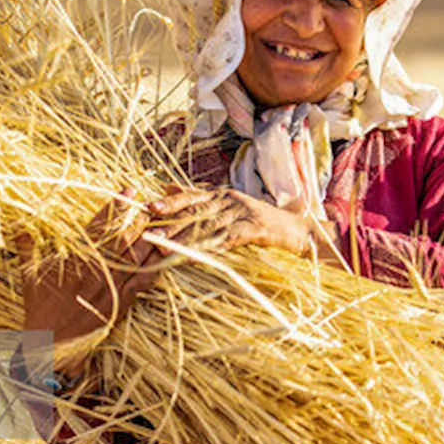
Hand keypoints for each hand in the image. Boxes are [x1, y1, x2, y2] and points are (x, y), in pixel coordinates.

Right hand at [16, 188, 160, 374]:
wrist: (51, 345)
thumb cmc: (39, 310)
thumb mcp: (29, 277)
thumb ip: (27, 249)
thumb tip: (21, 227)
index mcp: (76, 261)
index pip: (98, 226)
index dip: (114, 207)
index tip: (126, 191)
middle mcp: (96, 272)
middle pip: (122, 238)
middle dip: (138, 218)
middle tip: (150, 201)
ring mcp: (110, 288)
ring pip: (136, 258)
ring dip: (150, 239)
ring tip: (163, 223)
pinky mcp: (120, 305)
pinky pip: (142, 284)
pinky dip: (155, 269)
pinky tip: (166, 257)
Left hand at [147, 185, 316, 255]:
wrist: (295, 230)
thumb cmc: (259, 221)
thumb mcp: (227, 206)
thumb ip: (198, 198)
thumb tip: (167, 187)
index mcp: (221, 194)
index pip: (191, 196)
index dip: (170, 202)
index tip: (148, 208)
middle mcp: (229, 200)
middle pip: (196, 211)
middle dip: (170, 222)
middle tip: (148, 233)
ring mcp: (243, 213)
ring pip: (208, 226)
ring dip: (184, 239)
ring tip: (164, 249)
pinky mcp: (255, 229)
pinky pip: (228, 239)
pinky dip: (210, 248)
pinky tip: (196, 256)